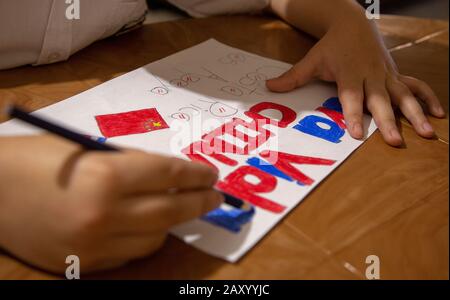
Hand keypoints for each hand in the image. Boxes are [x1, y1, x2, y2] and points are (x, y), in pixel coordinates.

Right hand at [0, 135, 221, 272]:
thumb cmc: (36, 159)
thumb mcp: (88, 151)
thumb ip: (130, 165)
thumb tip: (167, 177)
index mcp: (104, 176)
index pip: (169, 175)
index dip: (196, 174)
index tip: (210, 175)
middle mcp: (103, 214)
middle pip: (170, 210)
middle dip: (199, 202)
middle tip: (214, 197)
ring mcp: (93, 245)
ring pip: (155, 238)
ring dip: (171, 222)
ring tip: (177, 209)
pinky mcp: (82, 264)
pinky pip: (130, 254)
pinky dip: (143, 239)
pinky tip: (144, 226)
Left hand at [266, 11, 444, 145]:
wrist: (353, 25)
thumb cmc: (330, 47)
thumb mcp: (311, 60)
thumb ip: (293, 77)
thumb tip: (269, 87)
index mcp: (349, 73)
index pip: (351, 97)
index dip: (355, 114)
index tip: (358, 133)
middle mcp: (371, 75)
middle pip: (380, 100)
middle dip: (389, 121)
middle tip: (394, 141)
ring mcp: (386, 75)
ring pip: (404, 94)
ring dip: (415, 113)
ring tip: (426, 133)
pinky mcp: (395, 74)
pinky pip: (415, 85)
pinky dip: (427, 98)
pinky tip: (438, 114)